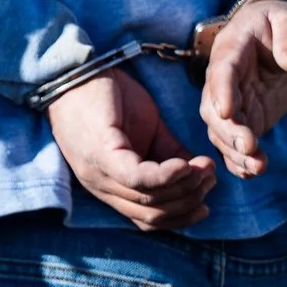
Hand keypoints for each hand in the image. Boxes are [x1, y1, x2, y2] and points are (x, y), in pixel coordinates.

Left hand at [47, 71, 215, 231]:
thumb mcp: (148, 129)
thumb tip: (200, 173)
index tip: (206, 202)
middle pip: (153, 214)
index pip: (148, 219)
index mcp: (110, 186)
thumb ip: (170, 153)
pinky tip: (186, 165)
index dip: (182, 215)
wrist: (77, 68)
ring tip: (204, 169)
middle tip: (209, 178)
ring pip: (149, 199)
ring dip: (185, 187)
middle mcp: (101, 186)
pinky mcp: (101, 153)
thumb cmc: (109, 97)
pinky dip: (167, 176)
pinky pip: (138, 178)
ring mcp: (98, 172)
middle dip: (189, 201)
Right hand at [199, 0, 286, 177]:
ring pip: (221, 130)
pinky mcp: (245, 118)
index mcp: (231, 49)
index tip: (226, 111)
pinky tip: (252, 172)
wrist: (282, 36)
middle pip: (214, 107)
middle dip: (228, 130)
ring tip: (257, 166)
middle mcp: (223, 78)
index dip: (222, 90)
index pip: (222, 71)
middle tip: (248, 146)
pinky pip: (234, 142)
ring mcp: (232, 101)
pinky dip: (239, 159)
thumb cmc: (283, 23)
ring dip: (234, 150)